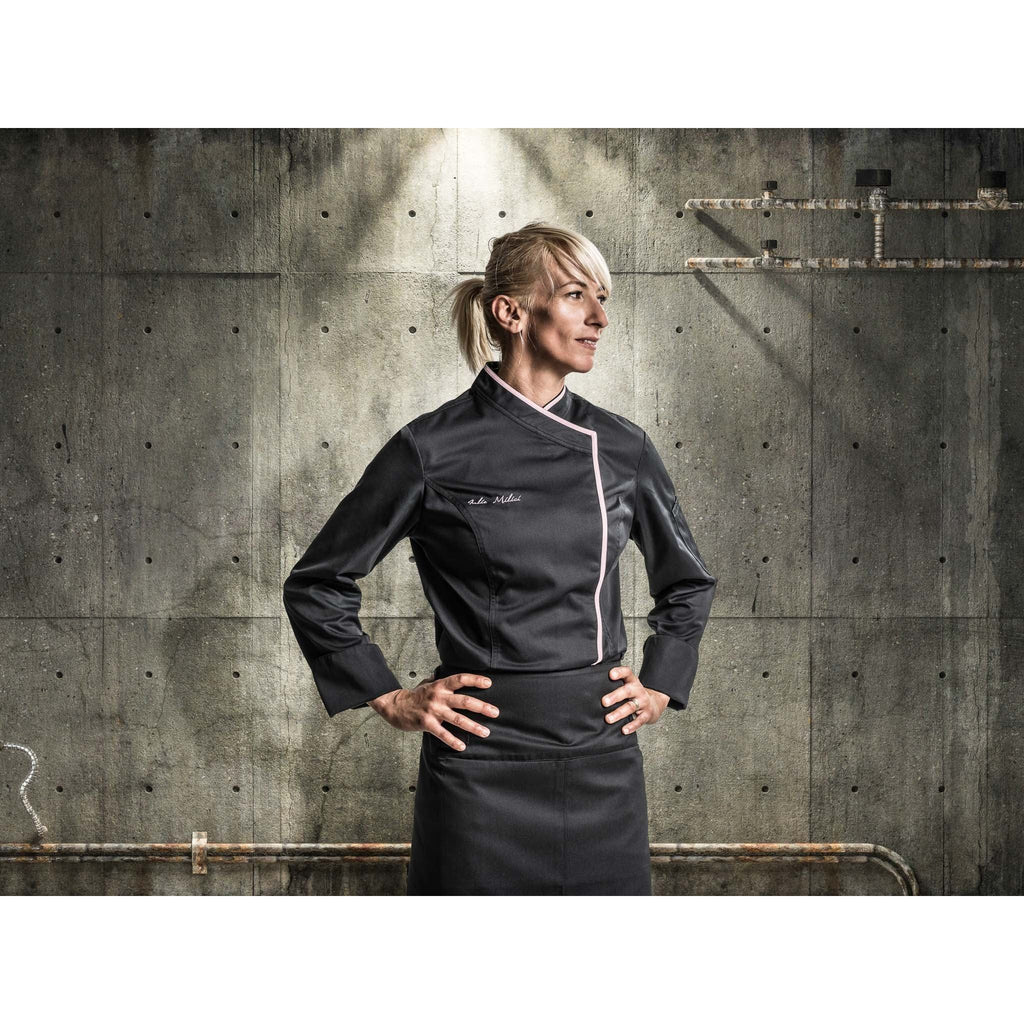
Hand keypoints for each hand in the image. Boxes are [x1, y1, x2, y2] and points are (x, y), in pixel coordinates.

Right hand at [369, 673, 499, 751]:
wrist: (395, 706)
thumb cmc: (414, 695)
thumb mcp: (427, 683)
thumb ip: (440, 680)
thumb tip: (450, 676)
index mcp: (440, 685)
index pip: (460, 679)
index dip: (475, 680)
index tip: (489, 684)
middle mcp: (438, 697)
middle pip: (464, 701)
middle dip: (482, 707)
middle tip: (495, 712)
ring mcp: (433, 710)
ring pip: (457, 719)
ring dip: (473, 726)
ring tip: (485, 732)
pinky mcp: (427, 723)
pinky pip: (442, 733)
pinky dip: (453, 740)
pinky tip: (462, 746)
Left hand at [601, 665, 669, 733]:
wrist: (655, 703)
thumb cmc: (635, 694)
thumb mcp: (628, 685)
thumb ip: (615, 685)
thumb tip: (593, 688)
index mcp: (632, 681)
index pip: (627, 673)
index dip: (620, 672)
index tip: (611, 674)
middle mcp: (638, 690)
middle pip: (627, 691)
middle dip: (615, 696)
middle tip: (604, 702)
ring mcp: (643, 702)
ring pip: (630, 707)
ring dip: (619, 713)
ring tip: (609, 719)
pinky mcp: (647, 714)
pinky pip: (639, 721)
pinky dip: (631, 726)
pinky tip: (624, 730)